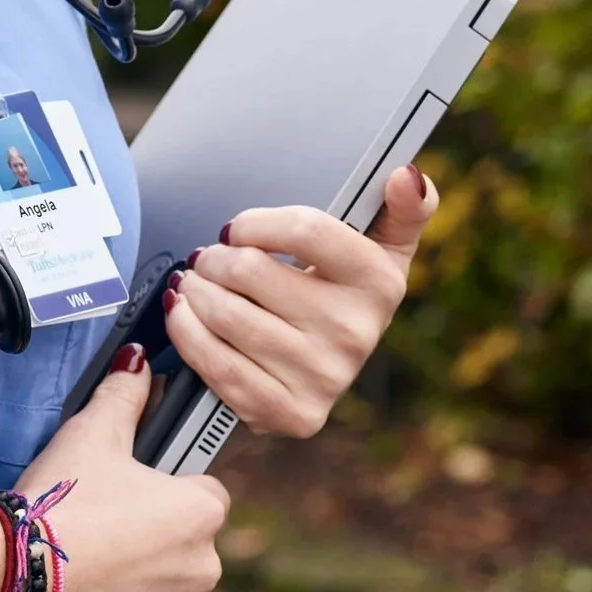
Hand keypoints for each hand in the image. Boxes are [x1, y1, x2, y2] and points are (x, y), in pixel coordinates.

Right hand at [11, 349, 227, 591]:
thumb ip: (124, 393)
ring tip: (94, 560)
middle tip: (106, 523)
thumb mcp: (91, 433)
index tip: (136, 489)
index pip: (205, 492)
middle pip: (188, 543)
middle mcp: (203, 568)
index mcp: (200, 513)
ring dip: (144, 579)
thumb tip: (139, 361)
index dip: (169, 487)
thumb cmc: (58, 503)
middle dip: (156, 536)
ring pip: (169, 588)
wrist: (12, 579)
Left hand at [165, 164, 436, 438]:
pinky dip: (187, 333)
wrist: (317, 374)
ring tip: (195, 283)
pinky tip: (184, 314)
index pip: (305, 230)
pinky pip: (218, 365)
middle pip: (253, 272)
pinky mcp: (292, 414)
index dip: (256, 223)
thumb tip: (406, 176)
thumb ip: (398, 206)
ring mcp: (325, 378)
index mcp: (380, 281)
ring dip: (196, 292)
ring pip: (229, 316)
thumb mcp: (375, 248)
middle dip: (216, 258)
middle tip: (208, 258)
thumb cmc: (337, 294)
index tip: (236, 228)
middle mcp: (357, 333)